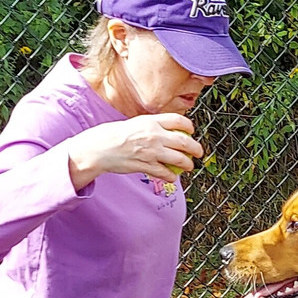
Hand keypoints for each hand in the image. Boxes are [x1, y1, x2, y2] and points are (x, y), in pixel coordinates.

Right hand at [65, 113, 205, 188]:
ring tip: (189, 166)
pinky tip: (172, 177)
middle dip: (196, 148)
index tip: (191, 131)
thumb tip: (167, 131)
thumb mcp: (135, 123)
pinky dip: (171, 176)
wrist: (99, 148)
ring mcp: (151, 152)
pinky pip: (166, 173)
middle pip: (184, 141)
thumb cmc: (115, 135)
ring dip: (188, 164)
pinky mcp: (146, 166)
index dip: (189, 126)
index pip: (178, 120)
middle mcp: (154, 135)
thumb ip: (152, 126)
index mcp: (151, 122)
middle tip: (199, 153)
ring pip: (179, 159)